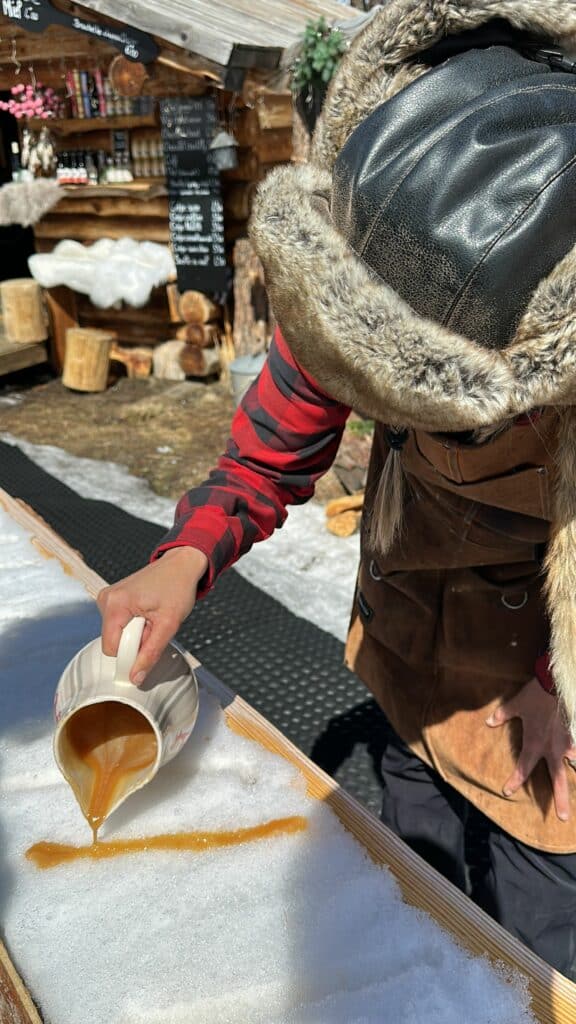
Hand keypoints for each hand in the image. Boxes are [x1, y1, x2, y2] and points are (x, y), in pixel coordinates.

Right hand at [96, 546, 207, 684]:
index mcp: (115, 604)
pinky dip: (134, 624)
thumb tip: (135, 678)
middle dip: (135, 641)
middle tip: (155, 626)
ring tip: (153, 617)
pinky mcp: (113, 599)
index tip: (150, 645)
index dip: (130, 655)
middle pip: (113, 641)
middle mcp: (106, 599)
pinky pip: (119, 624)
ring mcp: (107, 598)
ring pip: (117, 634)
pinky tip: (148, 612)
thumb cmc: (177, 588)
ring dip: (136, 633)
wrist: (181, 564)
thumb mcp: (169, 624)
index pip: (111, 649)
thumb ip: (151, 653)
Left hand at [486, 676, 575, 820]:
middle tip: (563, 818)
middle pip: (557, 780)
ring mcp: (566, 744)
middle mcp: (552, 749)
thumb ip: (502, 716)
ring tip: (575, 796)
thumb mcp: (515, 705)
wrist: (555, 684)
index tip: (507, 791)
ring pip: (571, 767)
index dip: (515, 781)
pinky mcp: (574, 735)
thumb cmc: (534, 696)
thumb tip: (488, 722)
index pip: (523, 768)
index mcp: (535, 744)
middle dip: (560, 800)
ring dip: (573, 778)